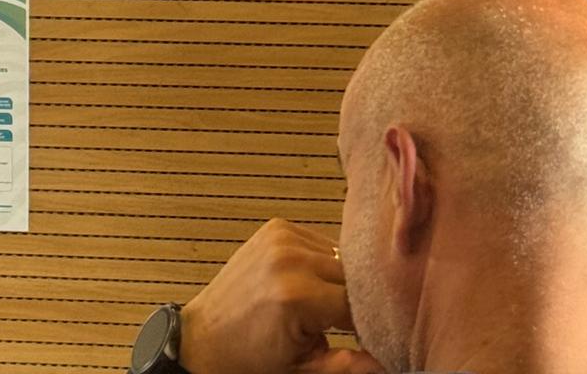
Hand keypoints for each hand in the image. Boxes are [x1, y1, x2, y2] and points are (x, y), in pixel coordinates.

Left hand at [179, 218, 384, 373]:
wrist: (202, 339)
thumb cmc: (246, 360)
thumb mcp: (298, 371)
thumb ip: (345, 366)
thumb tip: (384, 364)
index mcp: (297, 296)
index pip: (356, 304)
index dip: (365, 323)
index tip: (366, 337)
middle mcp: (290, 258)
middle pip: (350, 275)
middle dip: (351, 301)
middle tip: (340, 327)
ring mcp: (282, 237)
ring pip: (337, 256)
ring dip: (337, 279)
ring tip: (320, 308)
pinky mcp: (277, 227)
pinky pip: (318, 242)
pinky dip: (320, 263)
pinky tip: (308, 284)